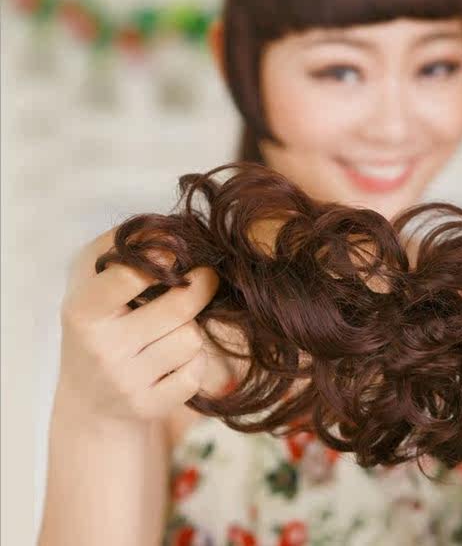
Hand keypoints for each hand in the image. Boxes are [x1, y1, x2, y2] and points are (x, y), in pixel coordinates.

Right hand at [57, 227, 218, 422]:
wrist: (89, 401)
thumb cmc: (98, 326)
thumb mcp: (91, 283)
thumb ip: (119, 247)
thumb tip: (166, 227)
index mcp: (83, 311)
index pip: (129, 276)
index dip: (161, 258)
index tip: (177, 251)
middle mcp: (102, 349)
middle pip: (181, 307)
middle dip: (202, 286)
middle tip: (207, 275)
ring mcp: (125, 382)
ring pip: (192, 339)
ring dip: (192, 329)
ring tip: (172, 329)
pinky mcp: (147, 407)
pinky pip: (196, 372)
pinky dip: (194, 362)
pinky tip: (175, 359)